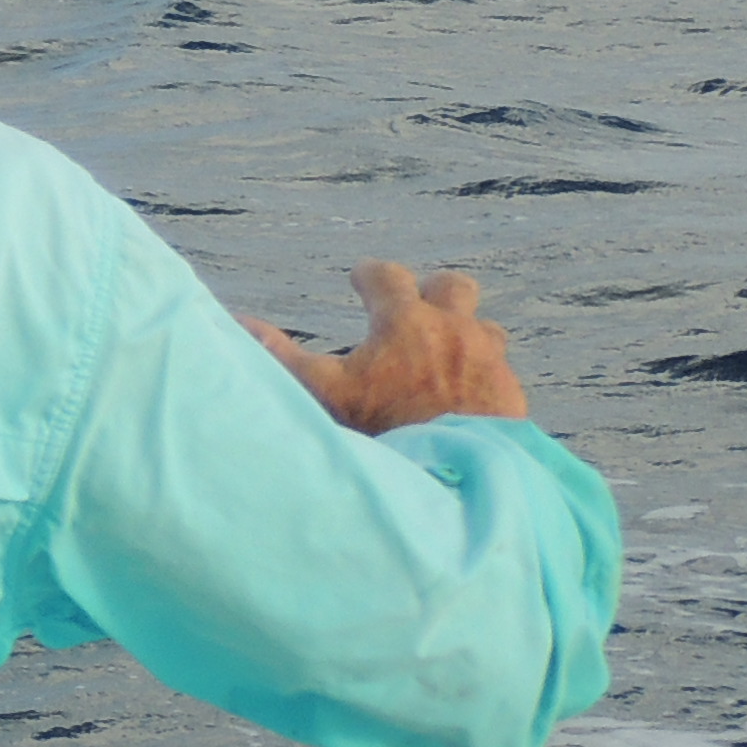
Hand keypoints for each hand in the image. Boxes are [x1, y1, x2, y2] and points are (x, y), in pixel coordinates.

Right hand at [248, 260, 530, 432]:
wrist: (456, 470)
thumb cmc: (385, 428)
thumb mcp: (323, 392)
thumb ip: (281, 355)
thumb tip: (237, 322)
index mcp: (405, 322)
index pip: (387, 275)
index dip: (370, 276)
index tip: (360, 281)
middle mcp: (453, 329)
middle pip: (452, 286)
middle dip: (432, 291)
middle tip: (413, 310)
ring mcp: (487, 358)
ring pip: (483, 326)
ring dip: (463, 332)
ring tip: (442, 354)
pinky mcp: (510, 390)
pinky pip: (499, 369)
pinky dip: (480, 373)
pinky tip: (464, 394)